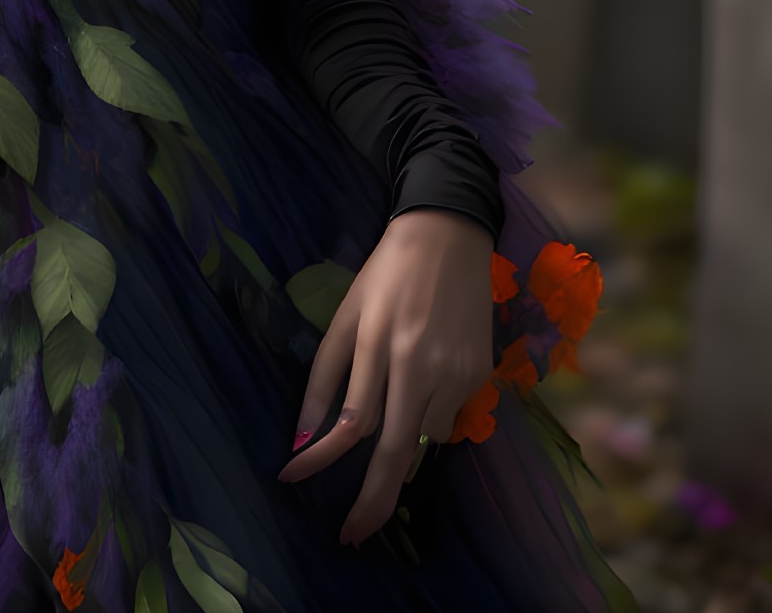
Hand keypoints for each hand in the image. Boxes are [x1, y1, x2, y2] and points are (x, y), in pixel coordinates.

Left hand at [275, 208, 493, 543]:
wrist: (449, 235)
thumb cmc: (385, 272)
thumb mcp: (346, 312)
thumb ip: (326, 374)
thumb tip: (306, 434)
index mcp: (377, 343)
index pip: (349, 421)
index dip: (320, 457)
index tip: (292, 478)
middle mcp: (419, 364)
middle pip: (395, 451)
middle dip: (372, 502)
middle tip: (351, 535)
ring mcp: (456, 373)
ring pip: (424, 438)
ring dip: (402, 444)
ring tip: (394, 401)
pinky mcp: (480, 375)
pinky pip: (448, 418)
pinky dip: (428, 417)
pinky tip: (423, 380)